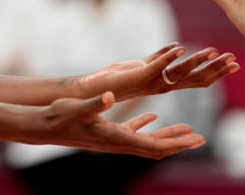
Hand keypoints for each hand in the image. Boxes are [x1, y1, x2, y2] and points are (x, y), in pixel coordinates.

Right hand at [34, 91, 204, 158]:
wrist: (43, 127)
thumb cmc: (60, 117)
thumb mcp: (79, 107)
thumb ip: (96, 102)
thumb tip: (111, 97)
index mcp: (116, 138)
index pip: (153, 146)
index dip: (175, 143)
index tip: (195, 140)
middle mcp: (118, 143)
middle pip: (156, 147)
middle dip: (179, 143)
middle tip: (201, 139)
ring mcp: (113, 138)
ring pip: (147, 140)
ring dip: (167, 135)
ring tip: (187, 130)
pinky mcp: (106, 132)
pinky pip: (132, 131)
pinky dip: (146, 125)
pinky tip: (153, 117)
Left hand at [79, 43, 238, 101]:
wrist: (96, 88)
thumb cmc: (119, 76)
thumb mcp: (144, 64)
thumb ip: (160, 56)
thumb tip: (177, 46)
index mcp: (166, 83)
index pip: (197, 79)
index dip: (216, 72)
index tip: (234, 63)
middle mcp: (163, 85)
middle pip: (196, 79)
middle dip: (215, 69)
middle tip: (234, 61)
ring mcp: (152, 81)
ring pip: (180, 72)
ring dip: (197, 61)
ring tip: (213, 52)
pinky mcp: (139, 76)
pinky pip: (157, 66)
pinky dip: (168, 57)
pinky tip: (180, 48)